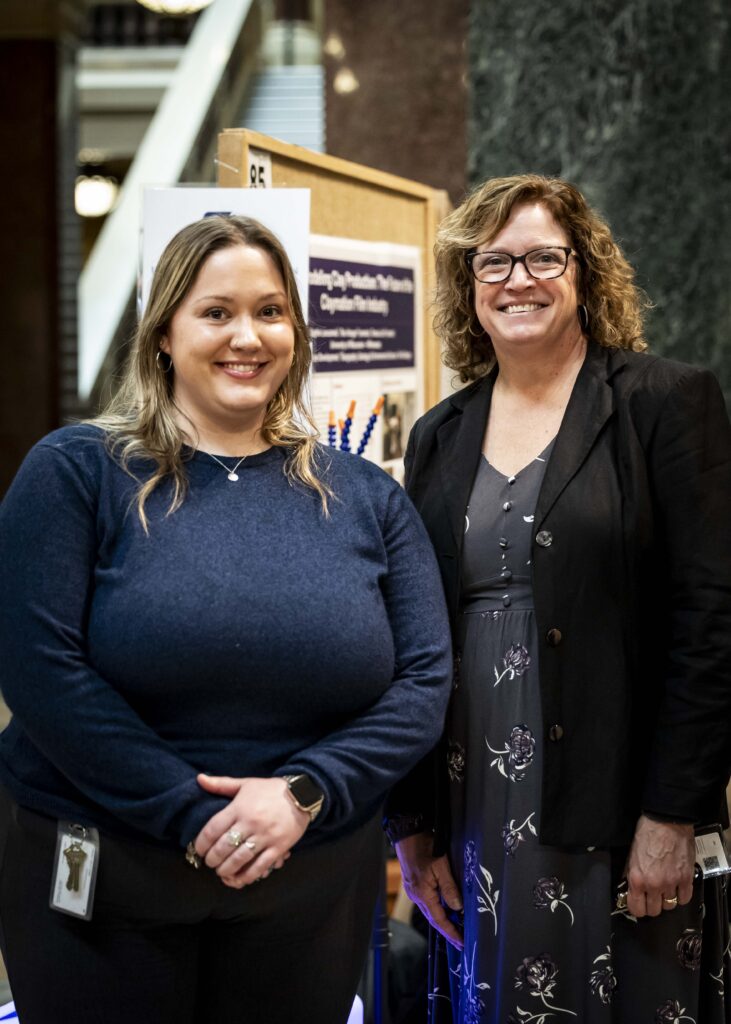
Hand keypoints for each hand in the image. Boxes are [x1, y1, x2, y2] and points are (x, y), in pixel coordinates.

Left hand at [193, 775, 307, 887]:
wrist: (302, 794)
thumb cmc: (270, 790)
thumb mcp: (245, 784)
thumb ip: (221, 784)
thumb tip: (199, 779)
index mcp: (239, 807)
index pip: (212, 829)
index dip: (201, 843)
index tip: (199, 850)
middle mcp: (250, 823)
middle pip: (223, 847)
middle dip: (212, 859)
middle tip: (210, 862)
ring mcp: (265, 836)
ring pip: (239, 860)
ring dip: (226, 870)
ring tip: (221, 872)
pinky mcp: (278, 848)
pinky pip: (259, 867)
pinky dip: (246, 876)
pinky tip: (238, 879)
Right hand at [395, 832, 463, 949]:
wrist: (408, 834)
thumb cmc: (425, 847)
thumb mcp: (441, 866)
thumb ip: (449, 888)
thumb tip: (458, 909)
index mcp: (422, 894)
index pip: (439, 920)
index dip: (451, 933)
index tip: (462, 943)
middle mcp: (416, 896)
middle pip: (433, 919)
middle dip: (447, 930)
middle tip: (460, 941)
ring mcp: (413, 890)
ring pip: (429, 911)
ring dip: (442, 920)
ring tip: (455, 928)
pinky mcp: (413, 884)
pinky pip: (426, 902)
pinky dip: (436, 910)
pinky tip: (444, 909)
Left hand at [624, 814, 695, 917]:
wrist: (666, 821)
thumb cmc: (648, 833)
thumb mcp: (631, 854)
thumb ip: (631, 874)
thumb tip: (630, 887)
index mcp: (638, 878)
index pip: (637, 909)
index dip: (637, 908)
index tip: (638, 903)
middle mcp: (654, 884)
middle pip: (654, 911)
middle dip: (652, 905)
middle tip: (651, 896)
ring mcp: (672, 883)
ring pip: (669, 906)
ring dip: (667, 900)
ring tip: (665, 889)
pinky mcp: (686, 878)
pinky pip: (684, 898)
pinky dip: (681, 896)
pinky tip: (677, 887)